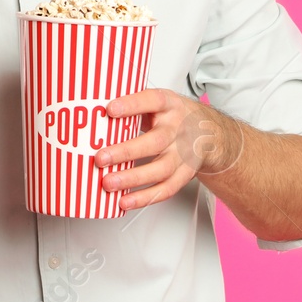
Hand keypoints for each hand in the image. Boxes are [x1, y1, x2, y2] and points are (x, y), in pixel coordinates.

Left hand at [95, 90, 244, 211]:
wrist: (207, 132)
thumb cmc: (172, 116)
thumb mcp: (158, 102)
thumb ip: (133, 105)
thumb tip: (93, 110)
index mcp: (170, 105)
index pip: (152, 101)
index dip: (132, 105)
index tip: (110, 109)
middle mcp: (178, 130)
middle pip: (155, 142)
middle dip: (126, 152)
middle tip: (101, 158)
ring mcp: (183, 154)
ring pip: (161, 169)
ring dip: (133, 178)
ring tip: (108, 183)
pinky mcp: (185, 174)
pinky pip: (166, 188)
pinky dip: (144, 197)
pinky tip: (125, 201)